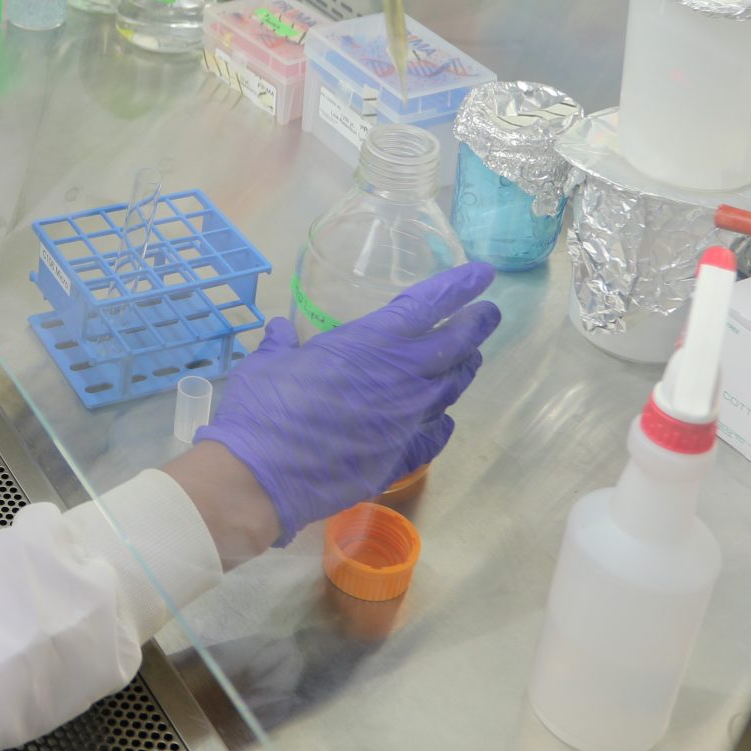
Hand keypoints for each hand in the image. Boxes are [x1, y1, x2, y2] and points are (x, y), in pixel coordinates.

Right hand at [192, 263, 498, 548]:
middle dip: (477, 325)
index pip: (428, 305)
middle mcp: (402, 378)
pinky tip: (443, 419)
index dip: (459, 286)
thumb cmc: (262, 408)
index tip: (482, 274)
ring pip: (450, 389)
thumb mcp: (266, 364)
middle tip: (488, 313)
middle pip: (455, 346)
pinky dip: (442, 422)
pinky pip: (434, 435)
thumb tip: (279, 329)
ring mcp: (406, 420)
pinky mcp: (400, 457)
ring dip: (463, 369)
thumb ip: (281, 344)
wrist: (262, 476)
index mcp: (371, 343)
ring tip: (469, 358)